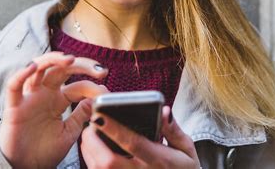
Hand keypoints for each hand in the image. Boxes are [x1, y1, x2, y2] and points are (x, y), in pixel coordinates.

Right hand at [0, 51, 108, 168]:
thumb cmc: (45, 151)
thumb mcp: (70, 132)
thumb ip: (81, 114)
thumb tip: (96, 96)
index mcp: (60, 100)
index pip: (79, 86)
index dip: (93, 87)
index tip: (106, 93)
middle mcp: (45, 93)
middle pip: (61, 69)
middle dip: (81, 64)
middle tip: (99, 68)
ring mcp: (29, 97)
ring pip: (38, 69)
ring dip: (53, 60)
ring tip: (70, 59)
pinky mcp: (14, 106)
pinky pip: (14, 86)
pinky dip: (21, 74)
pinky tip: (33, 66)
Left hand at [81, 106, 199, 168]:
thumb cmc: (183, 168)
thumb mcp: (186, 149)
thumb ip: (173, 130)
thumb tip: (164, 111)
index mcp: (160, 161)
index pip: (133, 144)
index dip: (114, 129)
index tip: (100, 115)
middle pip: (108, 162)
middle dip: (93, 140)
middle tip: (90, 122)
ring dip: (89, 150)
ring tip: (89, 132)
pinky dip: (92, 161)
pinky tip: (93, 149)